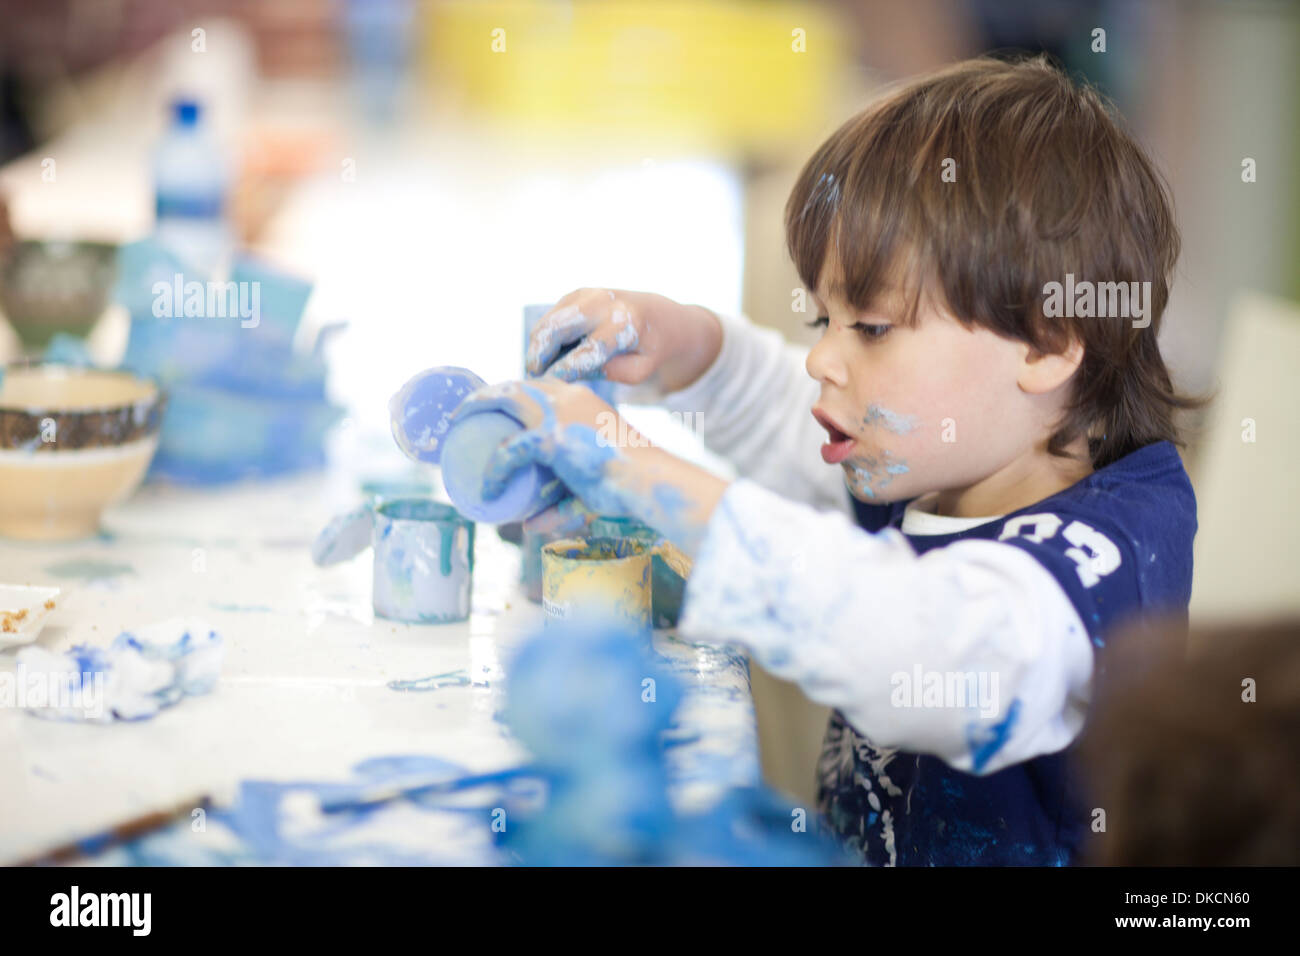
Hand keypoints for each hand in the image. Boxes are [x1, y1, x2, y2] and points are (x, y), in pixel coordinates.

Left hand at [450, 379, 729, 555]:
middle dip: (486, 395)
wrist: (647, 482)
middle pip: (516, 385)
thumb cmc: (626, 485)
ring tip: (457, 425)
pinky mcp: (551, 438)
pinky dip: (494, 471)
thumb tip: (529, 526)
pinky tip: (487, 488)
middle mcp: (568, 397)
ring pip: (505, 398)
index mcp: (581, 398)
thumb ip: (561, 507)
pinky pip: (509, 451)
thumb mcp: (589, 489)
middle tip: (465, 416)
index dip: (510, 393)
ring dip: (476, 407)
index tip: (492, 410)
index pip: (537, 385)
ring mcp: (558, 415)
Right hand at [526, 288, 722, 393]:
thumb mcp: (639, 370)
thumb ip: (607, 371)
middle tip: (533, 376)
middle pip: (557, 327)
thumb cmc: (648, 349)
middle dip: (538, 353)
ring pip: (548, 321)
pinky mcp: (575, 294)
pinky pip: (550, 317)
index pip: (590, 349)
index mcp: (626, 324)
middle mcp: (604, 303)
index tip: (551, 383)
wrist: (658, 314)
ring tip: (540, 369)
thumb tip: (565, 372)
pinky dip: (545, 337)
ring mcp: (587, 294)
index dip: (567, 369)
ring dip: (537, 346)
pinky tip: (551, 354)